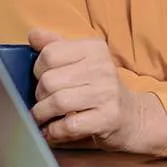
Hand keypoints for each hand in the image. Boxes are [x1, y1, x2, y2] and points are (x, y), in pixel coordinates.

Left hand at [28, 30, 166, 154]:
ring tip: (41, 117)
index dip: (38, 69)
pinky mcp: (107, 118)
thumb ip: (56, 46)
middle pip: (49, 80)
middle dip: (39, 95)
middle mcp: (103, 68)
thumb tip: (33, 34)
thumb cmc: (100, 87)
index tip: (42, 79)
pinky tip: (51, 131)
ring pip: (57, 102)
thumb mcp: (82, 60)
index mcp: (94, 48)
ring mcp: (107, 93)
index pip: (50, 54)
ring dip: (42, 114)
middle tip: (42, 101)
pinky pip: (68, 125)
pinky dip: (53, 131)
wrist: (132, 115)